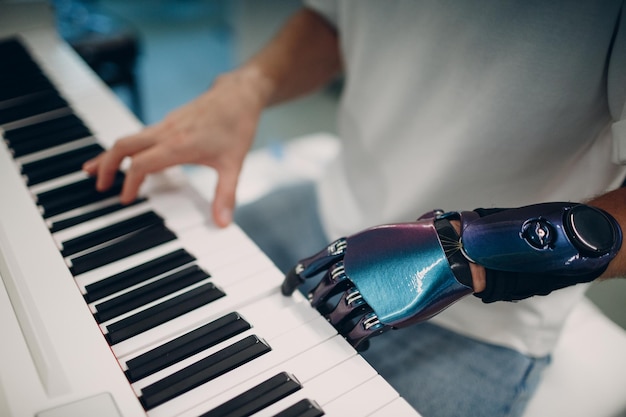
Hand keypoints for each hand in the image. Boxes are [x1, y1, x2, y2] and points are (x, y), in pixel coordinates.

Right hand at [83, 68, 270, 226]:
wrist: (239, 94)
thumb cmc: (237, 125)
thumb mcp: (234, 164)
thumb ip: (226, 195)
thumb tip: (223, 223)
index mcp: (178, 144)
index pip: (141, 164)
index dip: (129, 183)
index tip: (126, 200)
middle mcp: (166, 132)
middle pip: (123, 146)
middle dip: (106, 165)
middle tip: (98, 186)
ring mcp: (165, 124)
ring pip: (129, 138)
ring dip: (111, 155)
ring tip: (97, 171)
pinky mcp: (169, 121)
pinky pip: (140, 135)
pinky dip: (128, 148)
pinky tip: (130, 159)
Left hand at [281, 213, 481, 349]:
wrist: (452, 251)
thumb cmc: (422, 239)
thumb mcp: (384, 235)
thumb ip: (362, 250)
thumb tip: (349, 256)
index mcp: (350, 247)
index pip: (310, 266)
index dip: (293, 279)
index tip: (286, 290)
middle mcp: (353, 269)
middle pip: (321, 294)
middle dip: (318, 305)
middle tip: (320, 311)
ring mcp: (367, 292)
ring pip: (336, 316)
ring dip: (334, 324)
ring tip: (338, 328)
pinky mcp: (384, 313)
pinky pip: (357, 331)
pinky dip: (354, 338)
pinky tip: (357, 340)